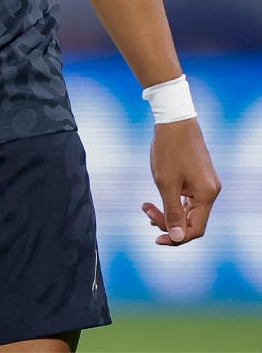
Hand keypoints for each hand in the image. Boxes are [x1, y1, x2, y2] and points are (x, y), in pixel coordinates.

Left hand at [142, 117, 220, 244]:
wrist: (174, 119)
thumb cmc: (169, 149)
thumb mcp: (166, 183)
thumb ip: (172, 213)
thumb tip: (177, 238)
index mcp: (206, 195)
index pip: (195, 229)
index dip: (176, 238)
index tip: (156, 238)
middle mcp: (211, 191)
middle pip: (192, 220)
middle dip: (168, 222)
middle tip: (146, 212)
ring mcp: (206, 183)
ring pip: (189, 209)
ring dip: (169, 212)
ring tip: (148, 208)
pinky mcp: (200, 176)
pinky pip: (188, 198)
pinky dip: (174, 201)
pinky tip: (159, 200)